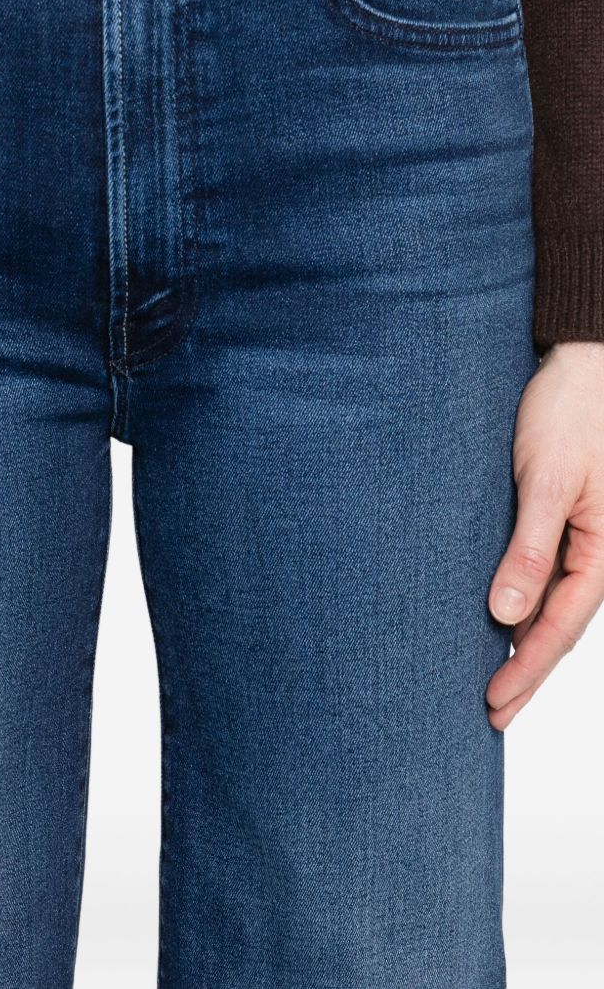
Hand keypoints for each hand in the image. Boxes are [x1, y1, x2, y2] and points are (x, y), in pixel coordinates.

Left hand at [487, 341, 603, 728]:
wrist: (581, 364)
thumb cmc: (569, 412)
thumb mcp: (548, 480)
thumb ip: (529, 547)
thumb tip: (505, 614)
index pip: (561, 628)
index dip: (526, 669)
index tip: (493, 704)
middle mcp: (600, 552)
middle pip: (559, 628)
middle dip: (526, 673)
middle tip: (489, 716)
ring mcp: (582, 538)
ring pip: (553, 606)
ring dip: (524, 645)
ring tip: (492, 684)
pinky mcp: (562, 519)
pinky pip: (546, 576)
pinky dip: (524, 606)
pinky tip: (501, 623)